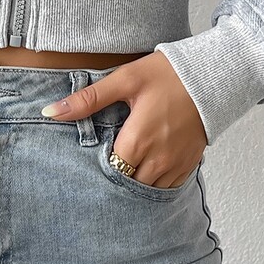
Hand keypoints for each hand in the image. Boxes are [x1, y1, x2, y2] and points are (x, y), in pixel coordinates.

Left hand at [41, 52, 206, 188]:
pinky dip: (155, 181)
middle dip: (115, 175)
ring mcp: (175, 165)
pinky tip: (147, 164)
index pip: (108, 170)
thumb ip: (88, 99)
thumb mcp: (124, 80)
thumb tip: (50, 112)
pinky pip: (167, 187)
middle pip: (126, 184)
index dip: (98, 164)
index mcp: (137, 141)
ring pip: (146, 189)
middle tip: (108, 158)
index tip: (95, 153)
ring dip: (134, 180)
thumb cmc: (167, 74)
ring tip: (127, 162)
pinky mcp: (189, 164)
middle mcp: (157, 160)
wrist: (213, 75)